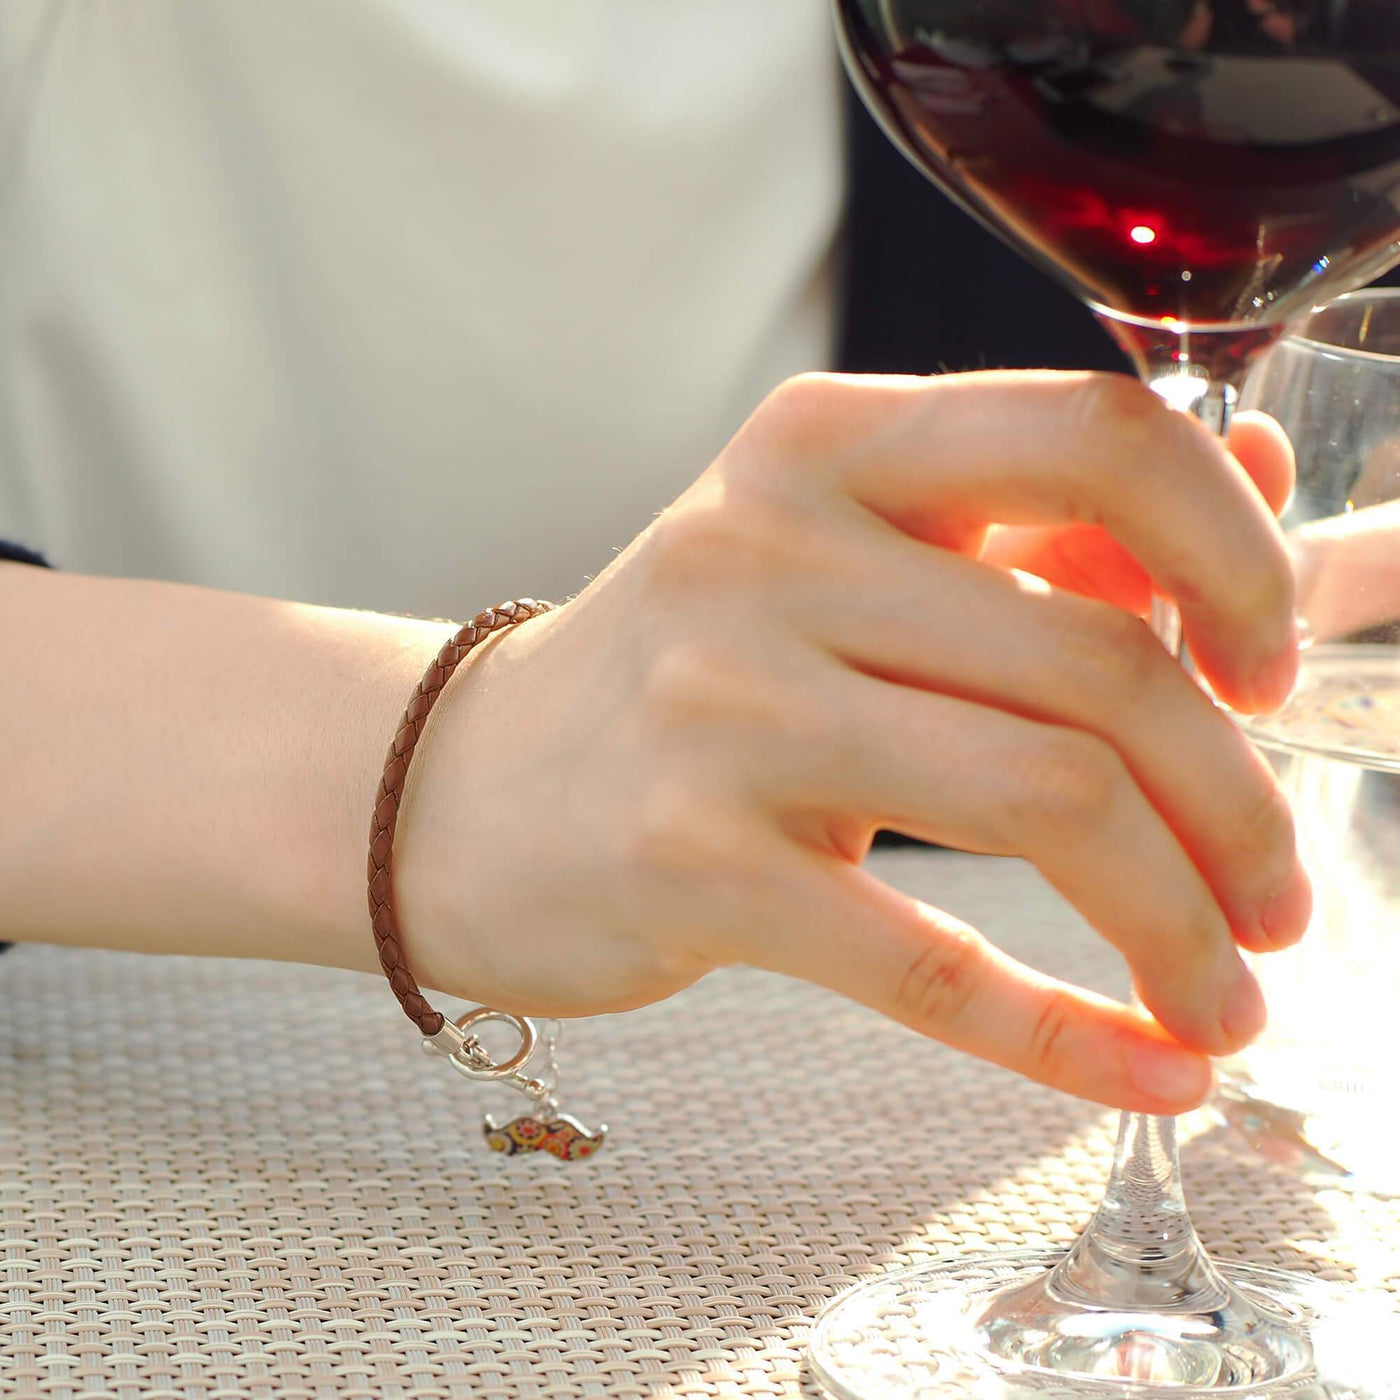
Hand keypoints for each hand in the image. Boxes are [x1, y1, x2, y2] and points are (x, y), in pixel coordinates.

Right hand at [395, 372, 1309, 1113]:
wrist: (459, 787)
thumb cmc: (681, 672)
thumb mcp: (837, 559)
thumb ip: (1039, 529)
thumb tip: (1259, 502)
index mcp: (824, 447)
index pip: (1095, 435)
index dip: (1235, 556)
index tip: (1270, 675)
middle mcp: (767, 553)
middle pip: (1094, 661)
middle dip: (1235, 803)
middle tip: (1278, 896)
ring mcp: (719, 710)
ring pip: (1040, 803)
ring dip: (1180, 922)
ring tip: (1227, 994)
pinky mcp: (688, 869)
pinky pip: (924, 962)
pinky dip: (1064, 1034)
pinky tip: (1147, 1071)